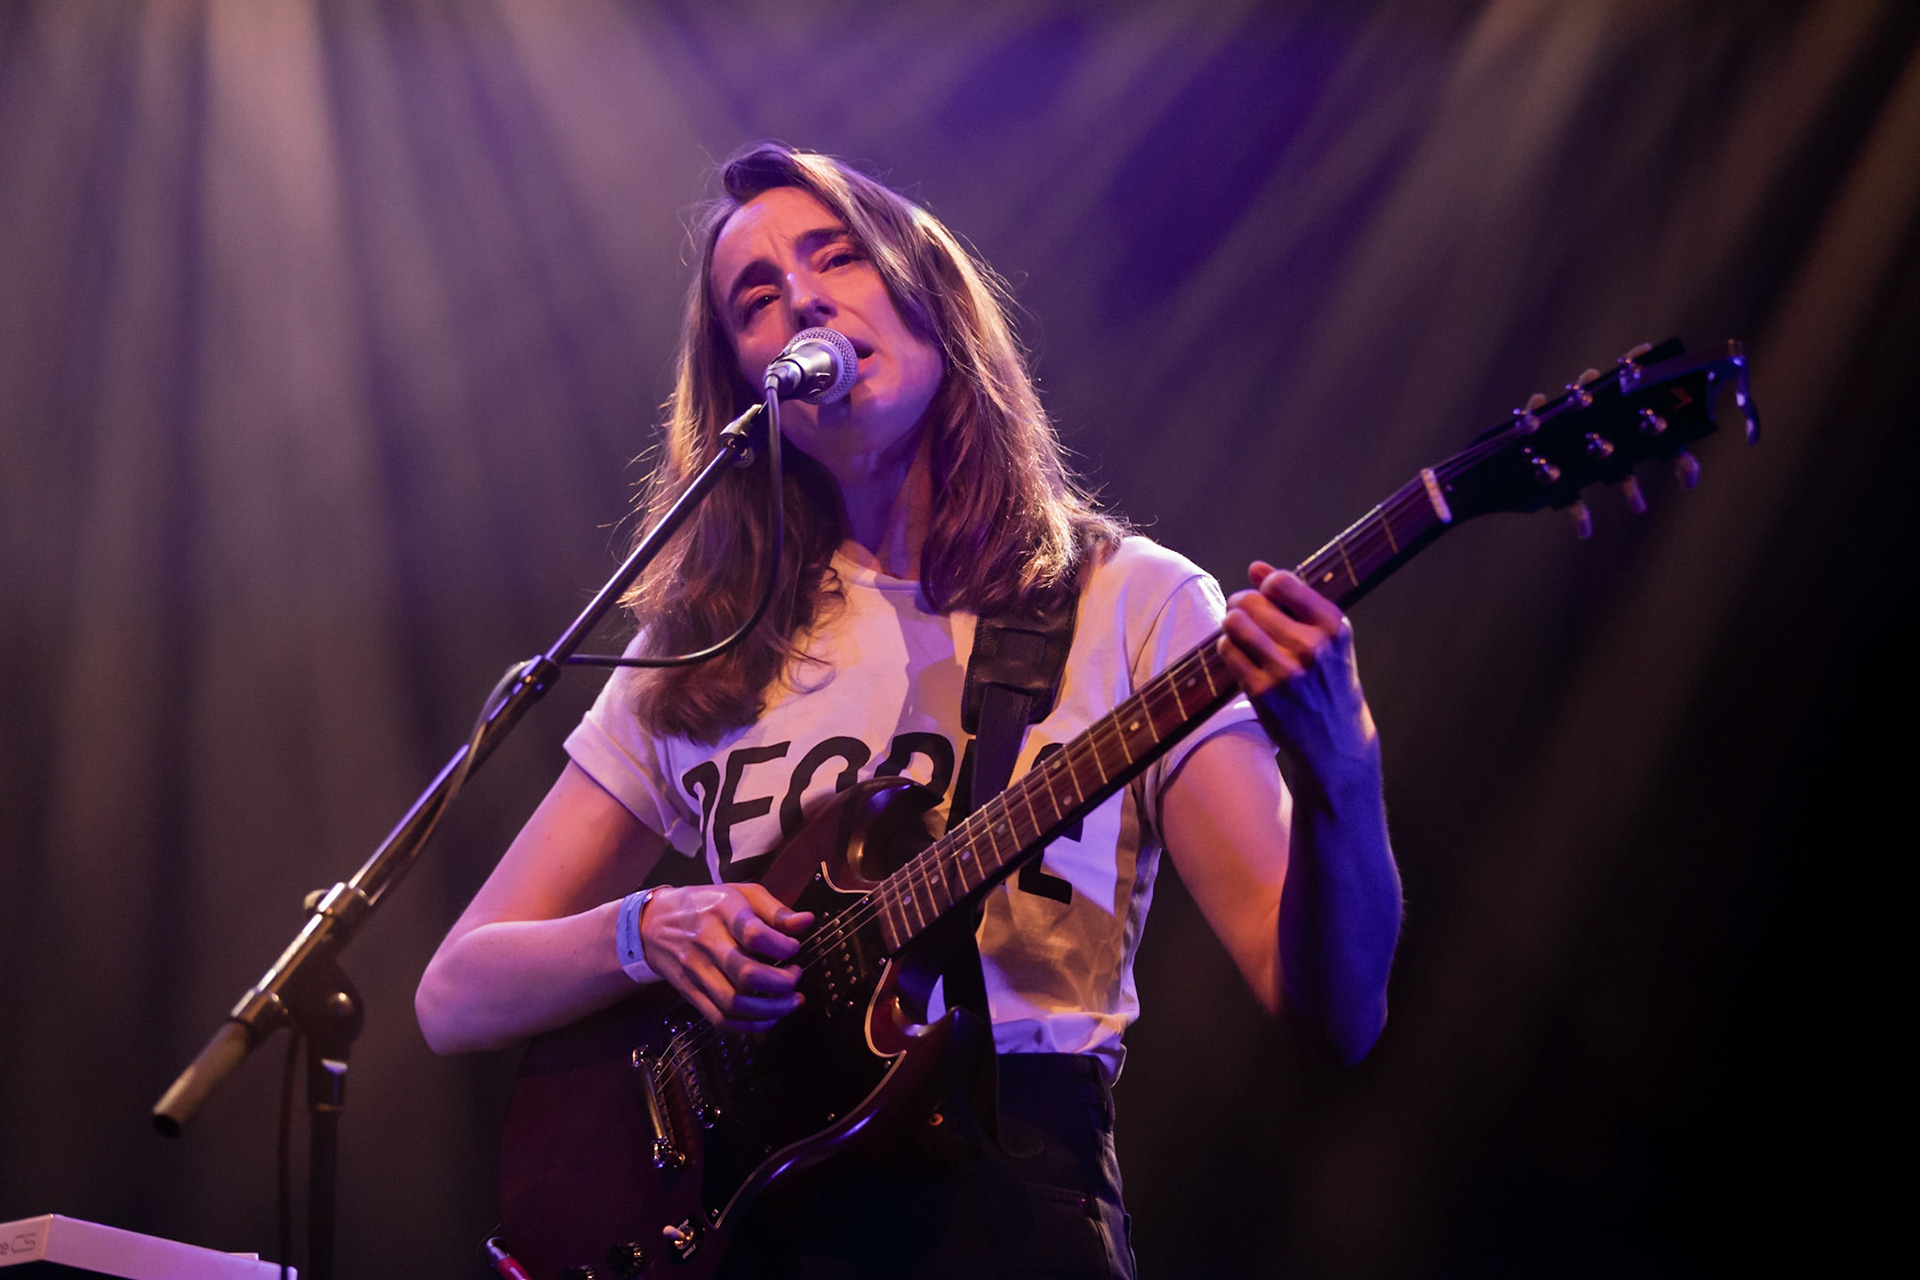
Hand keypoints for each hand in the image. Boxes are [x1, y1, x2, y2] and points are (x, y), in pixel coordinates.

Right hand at [639, 884, 814, 1032]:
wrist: (653, 924)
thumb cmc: (705, 906)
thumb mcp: (741, 893)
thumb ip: (775, 910)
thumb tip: (805, 922)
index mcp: (723, 913)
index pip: (754, 935)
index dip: (783, 946)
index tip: (794, 948)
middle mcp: (707, 944)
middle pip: (745, 974)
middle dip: (780, 983)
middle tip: (795, 976)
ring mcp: (697, 972)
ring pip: (734, 1003)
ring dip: (771, 1009)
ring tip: (791, 1001)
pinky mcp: (692, 994)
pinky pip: (721, 1019)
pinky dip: (750, 1025)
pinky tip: (769, 1017)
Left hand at [1217, 561, 1378, 783]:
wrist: (1337, 742)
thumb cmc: (1329, 681)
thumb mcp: (1328, 639)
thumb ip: (1294, 599)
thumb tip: (1256, 567)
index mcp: (1333, 627)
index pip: (1281, 583)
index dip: (1266, 585)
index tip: (1268, 596)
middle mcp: (1311, 647)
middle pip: (1251, 602)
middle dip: (1242, 603)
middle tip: (1245, 614)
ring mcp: (1285, 671)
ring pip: (1234, 623)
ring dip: (1232, 624)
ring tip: (1241, 632)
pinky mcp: (1262, 692)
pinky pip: (1227, 651)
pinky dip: (1229, 648)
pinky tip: (1242, 656)